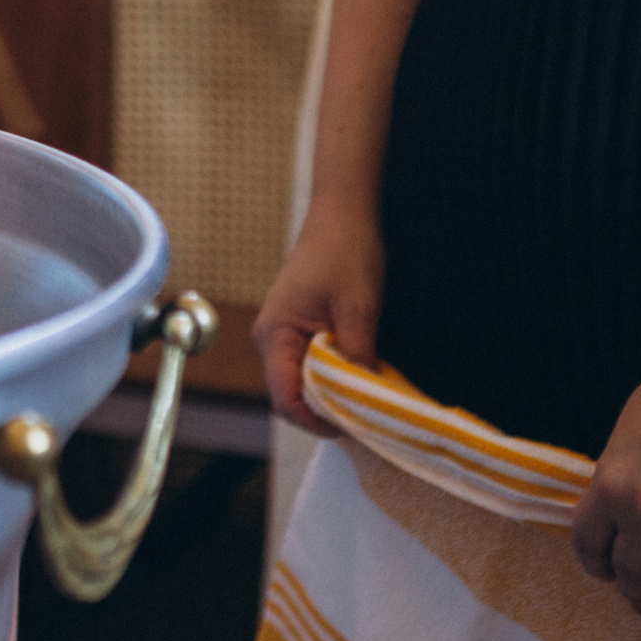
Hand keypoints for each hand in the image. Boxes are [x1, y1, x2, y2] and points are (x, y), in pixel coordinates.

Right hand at [253, 198, 384, 435]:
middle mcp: (271, 339)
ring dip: (334, 394)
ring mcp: (283, 334)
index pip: (284, 398)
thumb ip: (356, 357)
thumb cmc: (345, 253)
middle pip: (291, 395)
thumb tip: (366, 401)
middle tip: (368, 417)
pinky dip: (336, 377)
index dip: (316, 420)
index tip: (353, 426)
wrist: (342, 214)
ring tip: (368, 398)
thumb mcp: (358, 308)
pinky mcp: (299, 328)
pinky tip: (362, 376)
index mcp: (274, 335)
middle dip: (326, 411)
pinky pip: (312, 365)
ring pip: (303, 381)